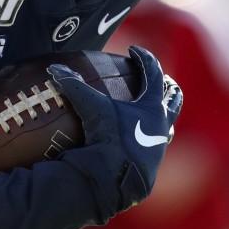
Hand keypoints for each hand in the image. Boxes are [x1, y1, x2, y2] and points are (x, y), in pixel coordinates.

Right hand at [49, 45, 182, 212]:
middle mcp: (162, 124)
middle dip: (169, 86)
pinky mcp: (152, 164)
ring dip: (162, 113)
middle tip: (162, 79)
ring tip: (152, 110)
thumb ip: (74, 86)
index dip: (144, 58)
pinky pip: (155, 145)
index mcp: (152, 106)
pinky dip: (149, 136)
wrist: (115, 179)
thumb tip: (55, 68)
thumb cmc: (108, 139)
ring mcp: (159, 146)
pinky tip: (136, 139)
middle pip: (174, 98)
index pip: (154, 73)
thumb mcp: (91, 109)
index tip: (133, 49)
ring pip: (168, 124)